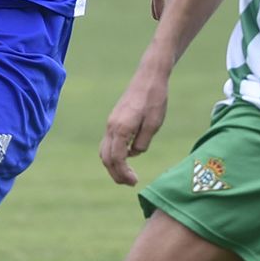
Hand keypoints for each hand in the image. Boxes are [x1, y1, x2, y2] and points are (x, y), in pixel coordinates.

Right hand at [99, 67, 170, 186]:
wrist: (149, 77)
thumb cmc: (154, 99)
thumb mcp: (154, 124)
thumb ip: (142, 142)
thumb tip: (133, 154)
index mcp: (121, 128)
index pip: (116, 159)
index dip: (124, 173)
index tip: (135, 181)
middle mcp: (111, 127)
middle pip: (106, 158)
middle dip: (116, 173)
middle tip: (131, 183)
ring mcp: (111, 123)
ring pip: (104, 151)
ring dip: (113, 165)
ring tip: (127, 175)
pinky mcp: (114, 120)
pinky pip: (108, 143)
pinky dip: (113, 155)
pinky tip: (126, 158)